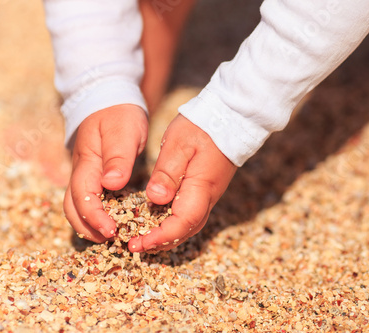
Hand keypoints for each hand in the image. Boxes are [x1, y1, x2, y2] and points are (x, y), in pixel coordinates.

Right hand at [64, 104, 147, 241]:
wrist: (110, 100)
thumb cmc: (119, 114)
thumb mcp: (123, 131)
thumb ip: (118, 157)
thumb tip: (111, 184)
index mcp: (86, 162)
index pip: (83, 196)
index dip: (94, 217)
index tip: (111, 231)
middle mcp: (81, 172)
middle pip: (72, 207)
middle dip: (87, 227)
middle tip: (110, 240)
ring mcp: (85, 174)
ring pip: (77, 205)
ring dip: (89, 224)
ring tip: (111, 236)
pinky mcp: (92, 176)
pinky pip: (89, 200)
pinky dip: (96, 215)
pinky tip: (113, 221)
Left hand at [128, 114, 236, 251]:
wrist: (232, 116)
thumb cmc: (203, 126)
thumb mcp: (179, 144)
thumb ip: (167, 172)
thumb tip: (155, 199)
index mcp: (201, 187)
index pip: (182, 223)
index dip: (160, 237)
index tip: (138, 244)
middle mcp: (208, 196)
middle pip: (186, 230)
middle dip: (161, 242)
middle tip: (135, 246)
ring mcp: (210, 194)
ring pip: (189, 225)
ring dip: (167, 236)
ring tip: (144, 239)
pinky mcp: (207, 188)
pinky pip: (191, 214)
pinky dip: (174, 224)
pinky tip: (159, 221)